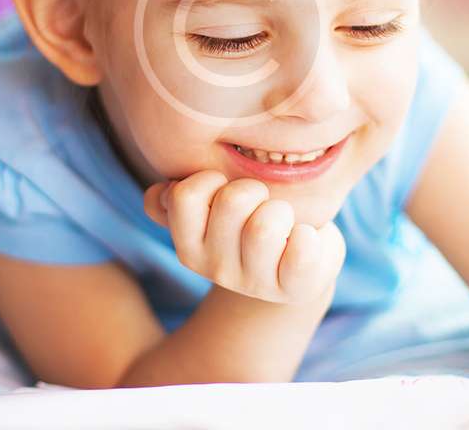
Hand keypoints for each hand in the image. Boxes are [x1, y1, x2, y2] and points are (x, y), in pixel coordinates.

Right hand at [143, 171, 345, 305]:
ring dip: (281, 211)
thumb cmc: (250, 220)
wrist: (296, 263)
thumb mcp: (211, 208)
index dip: (209, 179)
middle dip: (253, 189)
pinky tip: (303, 238)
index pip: (184, 196)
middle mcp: (216, 269)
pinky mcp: (295, 288)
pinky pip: (302, 252)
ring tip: (282, 220)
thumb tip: (159, 193)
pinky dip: (309, 237)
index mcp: (189, 246)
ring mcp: (256, 283)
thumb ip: (176, 200)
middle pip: (232, 202)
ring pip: (265, 226)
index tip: (224, 187)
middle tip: (261, 201)